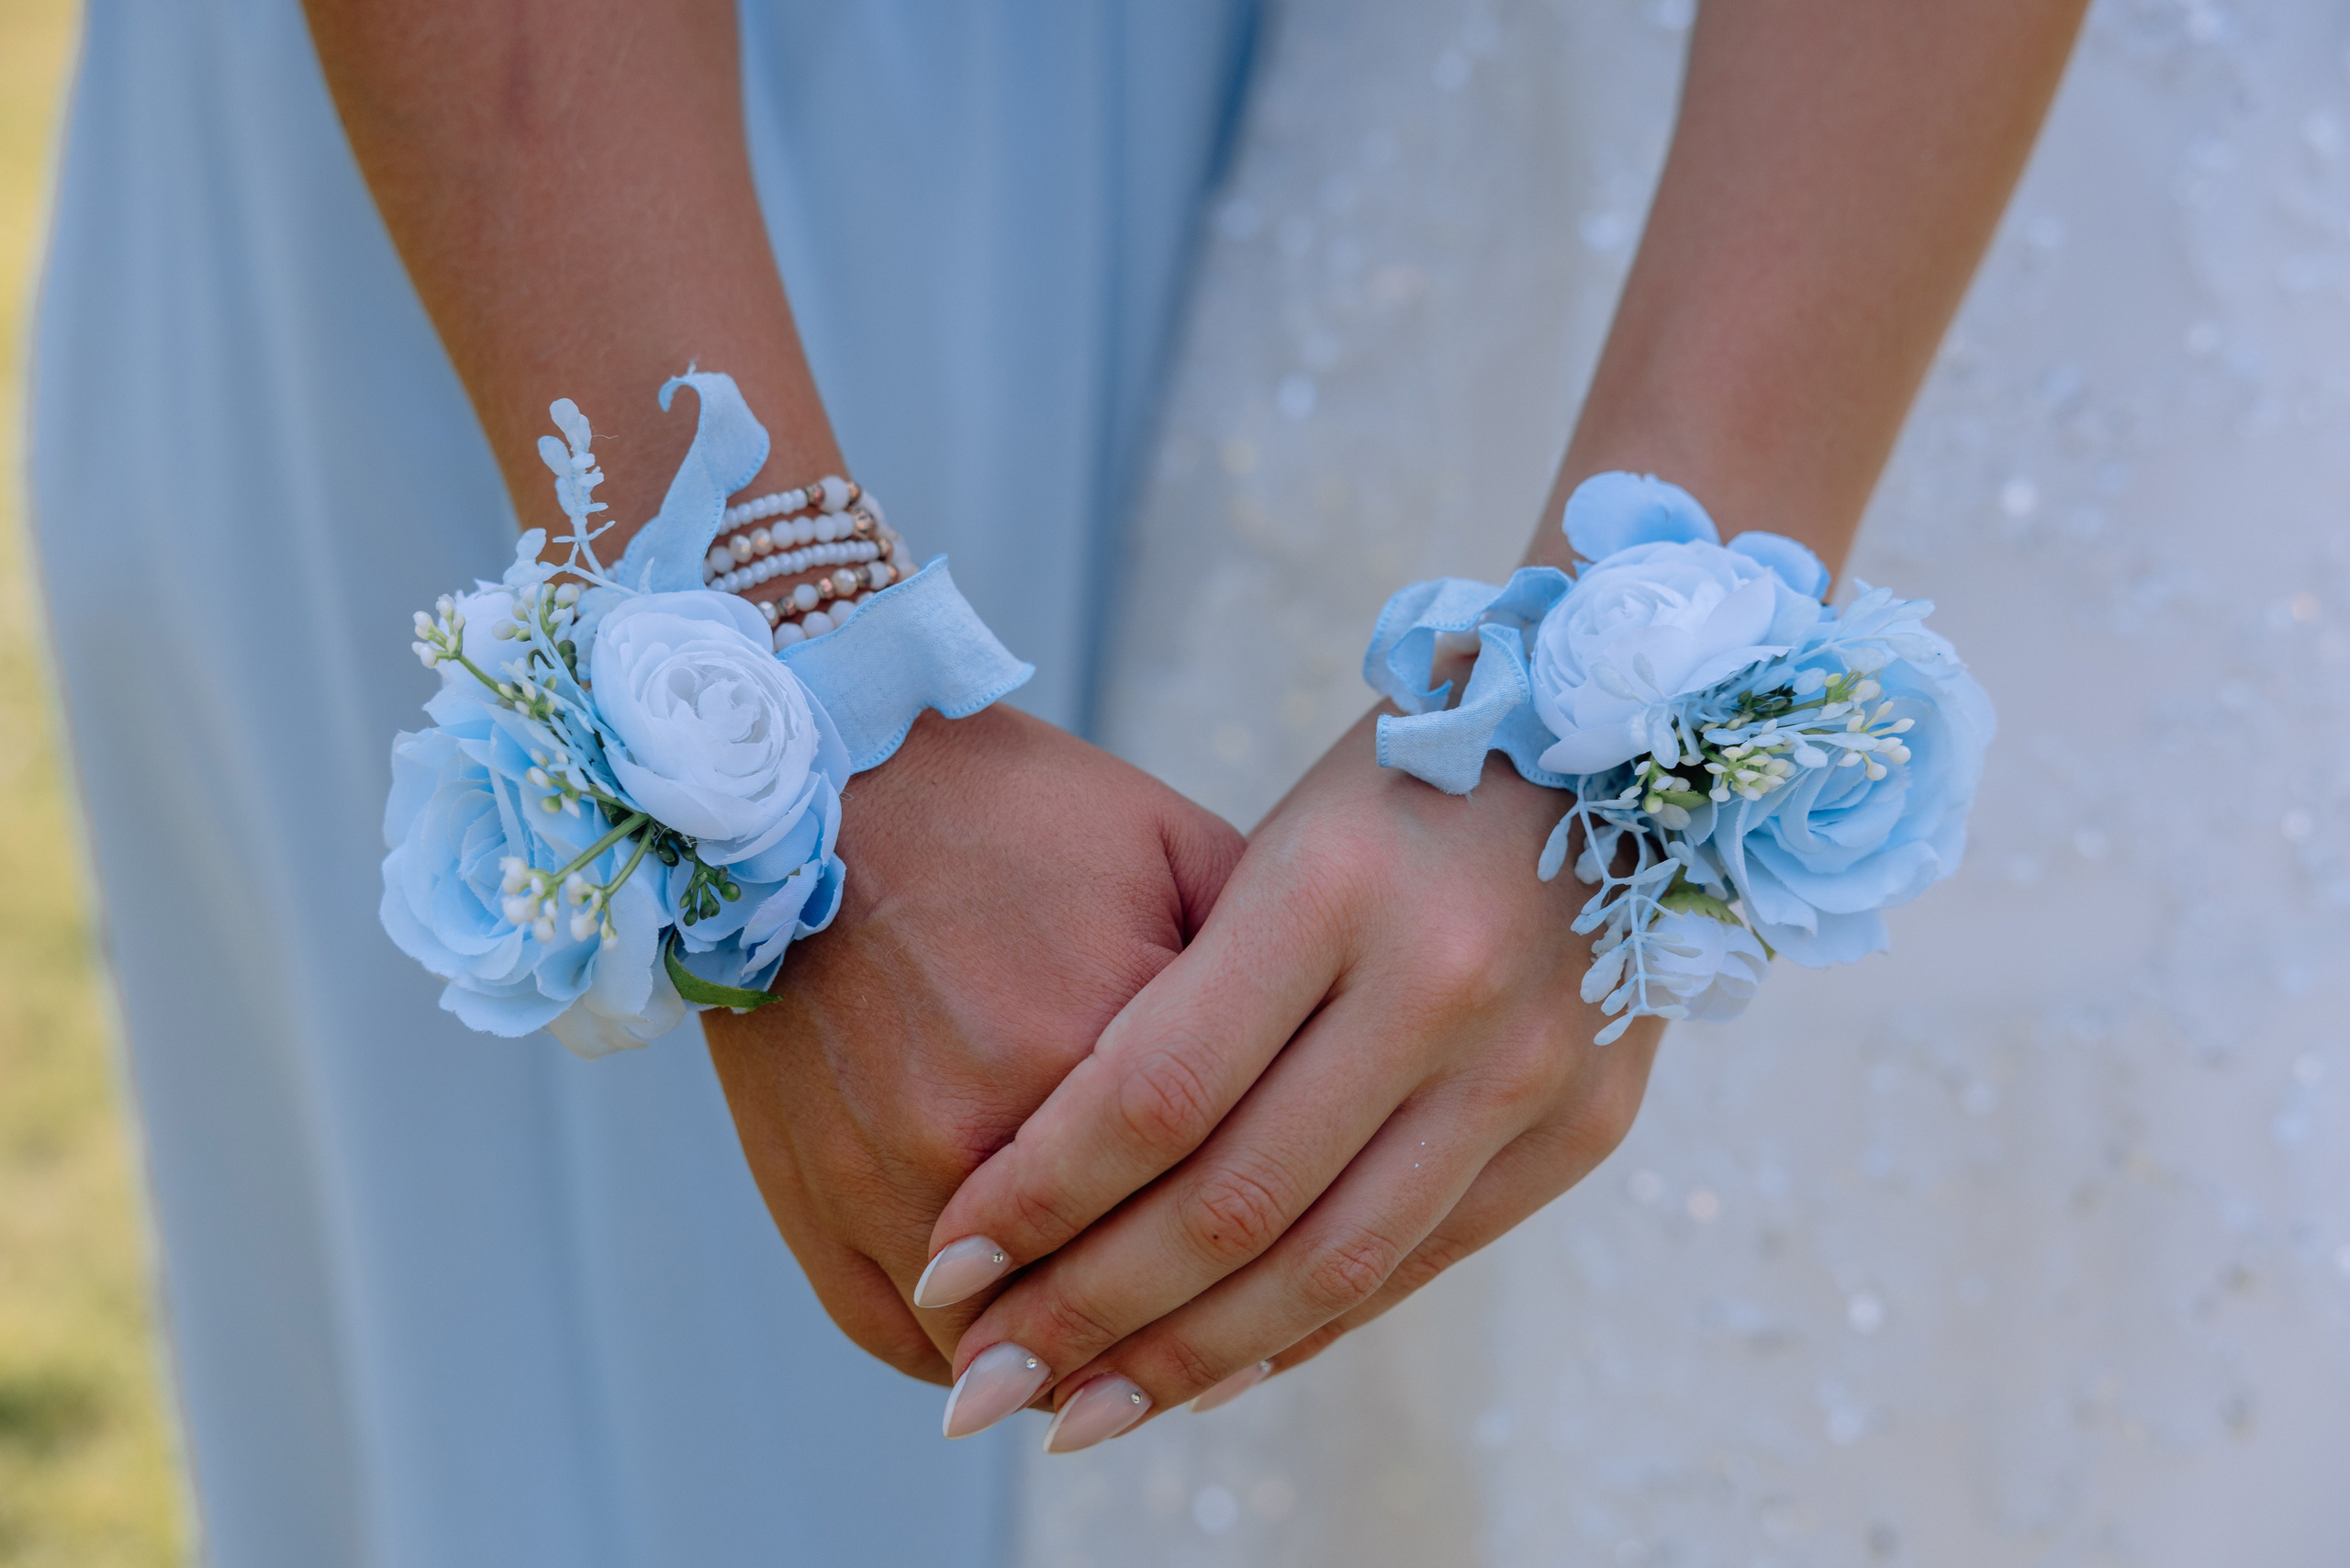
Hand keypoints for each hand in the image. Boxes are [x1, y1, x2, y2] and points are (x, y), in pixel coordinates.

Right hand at [703, 705, 1242, 1386]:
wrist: (813, 789)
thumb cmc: (1017, 814)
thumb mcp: (1174, 855)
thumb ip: (1263, 975)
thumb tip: (1337, 1077)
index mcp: (1106, 1043)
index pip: (1221, 1204)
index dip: (1277, 1265)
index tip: (1308, 1283)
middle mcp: (991, 1131)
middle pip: (1121, 1298)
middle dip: (1185, 1337)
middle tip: (1231, 1353)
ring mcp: (891, 1182)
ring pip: (1014, 1344)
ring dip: (1072, 1363)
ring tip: (1123, 1367)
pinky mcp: (817, 1209)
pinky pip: (912, 1341)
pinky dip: (973, 1351)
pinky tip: (1021, 1346)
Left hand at [919, 707, 1661, 1447]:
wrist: (1626, 737)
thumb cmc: (1394, 780)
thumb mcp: (1271, 845)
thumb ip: (1184, 1002)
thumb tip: (1064, 1178)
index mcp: (1330, 887)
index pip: (1152, 1093)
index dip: (1038, 1199)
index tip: (946, 1267)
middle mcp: (1439, 985)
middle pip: (1233, 1203)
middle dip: (1087, 1316)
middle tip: (984, 1391)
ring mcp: (1529, 1066)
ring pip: (1331, 1267)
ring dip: (1189, 1361)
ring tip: (1080, 1417)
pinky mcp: (1588, 1124)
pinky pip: (1423, 1259)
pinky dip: (1310, 1328)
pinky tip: (1218, 1368)